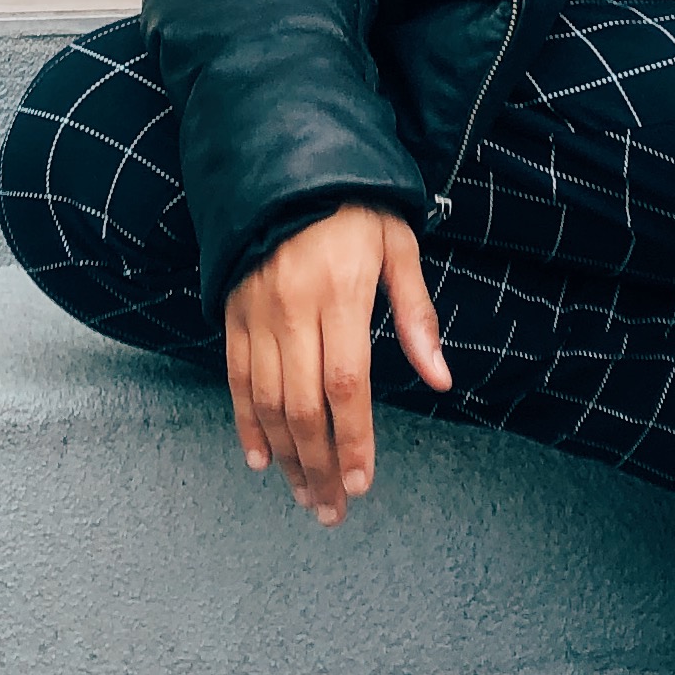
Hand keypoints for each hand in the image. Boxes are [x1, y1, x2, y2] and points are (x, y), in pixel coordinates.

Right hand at [222, 203, 449, 524]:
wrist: (284, 163)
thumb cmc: (354, 207)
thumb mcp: (398, 247)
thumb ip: (416, 316)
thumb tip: (441, 379)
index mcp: (340, 292)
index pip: (346, 384)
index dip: (352, 440)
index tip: (360, 484)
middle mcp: (292, 308)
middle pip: (302, 406)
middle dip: (318, 466)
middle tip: (330, 512)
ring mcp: (256, 312)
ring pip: (265, 401)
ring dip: (284, 456)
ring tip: (303, 496)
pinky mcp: (232, 312)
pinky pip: (234, 378)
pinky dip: (245, 423)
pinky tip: (261, 459)